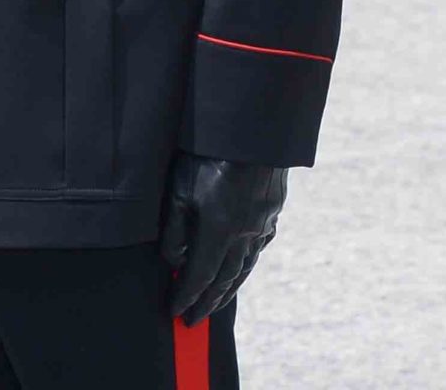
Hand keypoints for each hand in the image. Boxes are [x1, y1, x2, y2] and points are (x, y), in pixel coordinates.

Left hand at [160, 155, 286, 323]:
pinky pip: (260, 245)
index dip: (186, 295)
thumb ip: (174, 230)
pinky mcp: (272, 208)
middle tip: (194, 320)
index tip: (176, 311)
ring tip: (216, 303)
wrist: (251, 125)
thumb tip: (173, 261)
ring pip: (246, 265)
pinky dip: (248, 262)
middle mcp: (246, 232)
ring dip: (230, 288)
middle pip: (226, 277)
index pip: (201, 275)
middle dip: (208, 301)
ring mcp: (263, 221)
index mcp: (221, 229)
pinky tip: (243, 266)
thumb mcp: (179, 187)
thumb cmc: (207, 152)